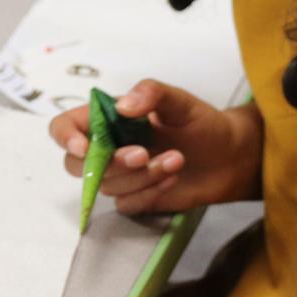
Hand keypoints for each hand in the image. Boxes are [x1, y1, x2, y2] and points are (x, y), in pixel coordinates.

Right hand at [47, 79, 261, 214]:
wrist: (231, 158)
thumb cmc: (201, 123)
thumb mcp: (179, 100)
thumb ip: (150, 93)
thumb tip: (122, 106)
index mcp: (106, 119)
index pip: (64, 128)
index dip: (66, 138)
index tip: (85, 147)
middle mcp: (107, 148)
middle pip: (77, 165)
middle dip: (110, 164)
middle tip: (144, 154)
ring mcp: (120, 176)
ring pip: (106, 186)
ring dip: (142, 176)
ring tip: (176, 159)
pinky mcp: (136, 198)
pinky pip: (127, 204)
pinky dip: (150, 193)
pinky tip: (173, 178)